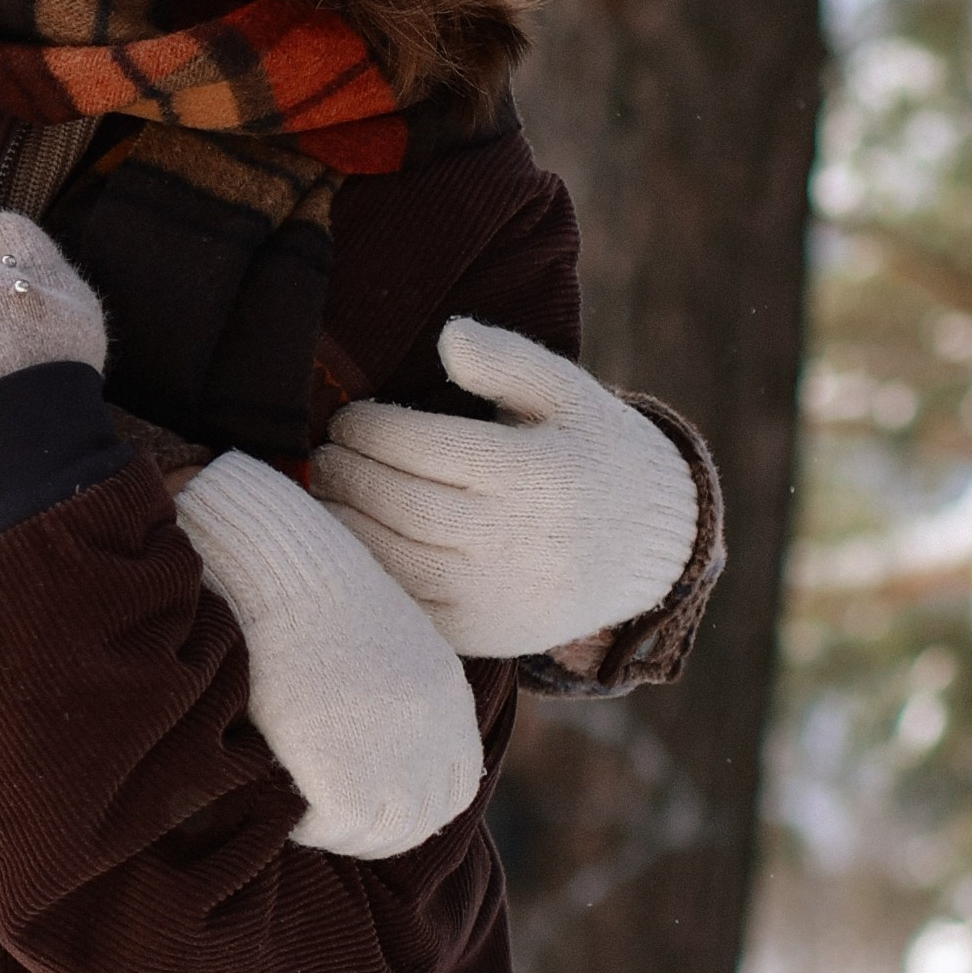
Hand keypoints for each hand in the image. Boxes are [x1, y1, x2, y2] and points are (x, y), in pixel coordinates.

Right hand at [176, 453, 484, 859]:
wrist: (280, 567)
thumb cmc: (313, 587)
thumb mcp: (386, 638)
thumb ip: (400, 692)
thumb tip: (380, 735)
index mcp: (448, 698)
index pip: (456, 786)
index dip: (414, 804)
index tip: (370, 799)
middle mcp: (434, 737)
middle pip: (416, 821)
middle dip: (374, 828)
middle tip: (325, 815)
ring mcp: (396, 765)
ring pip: (372, 835)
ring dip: (335, 829)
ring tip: (297, 803)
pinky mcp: (347, 782)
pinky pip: (328, 828)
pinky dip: (302, 821)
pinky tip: (278, 795)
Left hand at [315, 319, 700, 659]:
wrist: (648, 548)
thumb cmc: (593, 451)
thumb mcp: (566, 391)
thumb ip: (507, 359)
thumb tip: (447, 337)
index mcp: (535, 475)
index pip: (424, 447)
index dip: (369, 428)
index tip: (347, 418)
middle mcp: (517, 541)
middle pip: (402, 503)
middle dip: (346, 474)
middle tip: (323, 453)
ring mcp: (499, 596)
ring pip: (396, 562)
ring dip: (344, 525)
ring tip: (326, 492)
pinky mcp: (487, 635)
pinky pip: (410, 611)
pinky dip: (369, 577)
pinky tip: (350, 543)